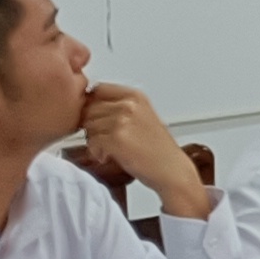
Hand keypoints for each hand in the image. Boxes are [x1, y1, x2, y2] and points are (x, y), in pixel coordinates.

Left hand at [76, 85, 210, 221]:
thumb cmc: (157, 148)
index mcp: (135, 96)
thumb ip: (119, 106)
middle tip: (102, 139)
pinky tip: (107, 157)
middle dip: (91, 125)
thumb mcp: (142, 116)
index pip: (98, 89)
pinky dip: (96, 152)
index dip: (92, 105)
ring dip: (93, 140)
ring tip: (107, 149)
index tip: (96, 118)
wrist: (171, 170)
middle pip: (90, 108)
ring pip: (88, 125)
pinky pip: (92, 142)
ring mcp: (122, 120)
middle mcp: (129, 104)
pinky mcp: (117, 138)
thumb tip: (90, 106)